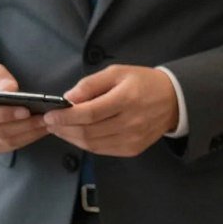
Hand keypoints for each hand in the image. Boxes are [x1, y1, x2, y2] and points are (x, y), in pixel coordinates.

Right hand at [0, 63, 48, 154]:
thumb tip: (11, 89)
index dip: (4, 113)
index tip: (26, 110)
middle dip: (23, 125)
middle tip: (44, 118)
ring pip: (5, 141)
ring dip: (28, 133)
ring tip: (46, 123)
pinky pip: (10, 146)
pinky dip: (27, 139)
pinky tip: (41, 129)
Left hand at [44, 65, 178, 156]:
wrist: (173, 100)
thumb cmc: (141, 82)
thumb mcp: (116, 72)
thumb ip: (91, 84)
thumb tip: (68, 98)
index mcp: (126, 99)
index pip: (90, 113)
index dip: (66, 117)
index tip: (49, 115)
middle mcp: (130, 122)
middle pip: (88, 132)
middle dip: (64, 129)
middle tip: (49, 124)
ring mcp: (132, 139)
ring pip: (92, 144)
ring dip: (71, 138)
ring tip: (59, 129)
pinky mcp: (132, 149)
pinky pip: (102, 150)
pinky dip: (85, 144)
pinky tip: (76, 135)